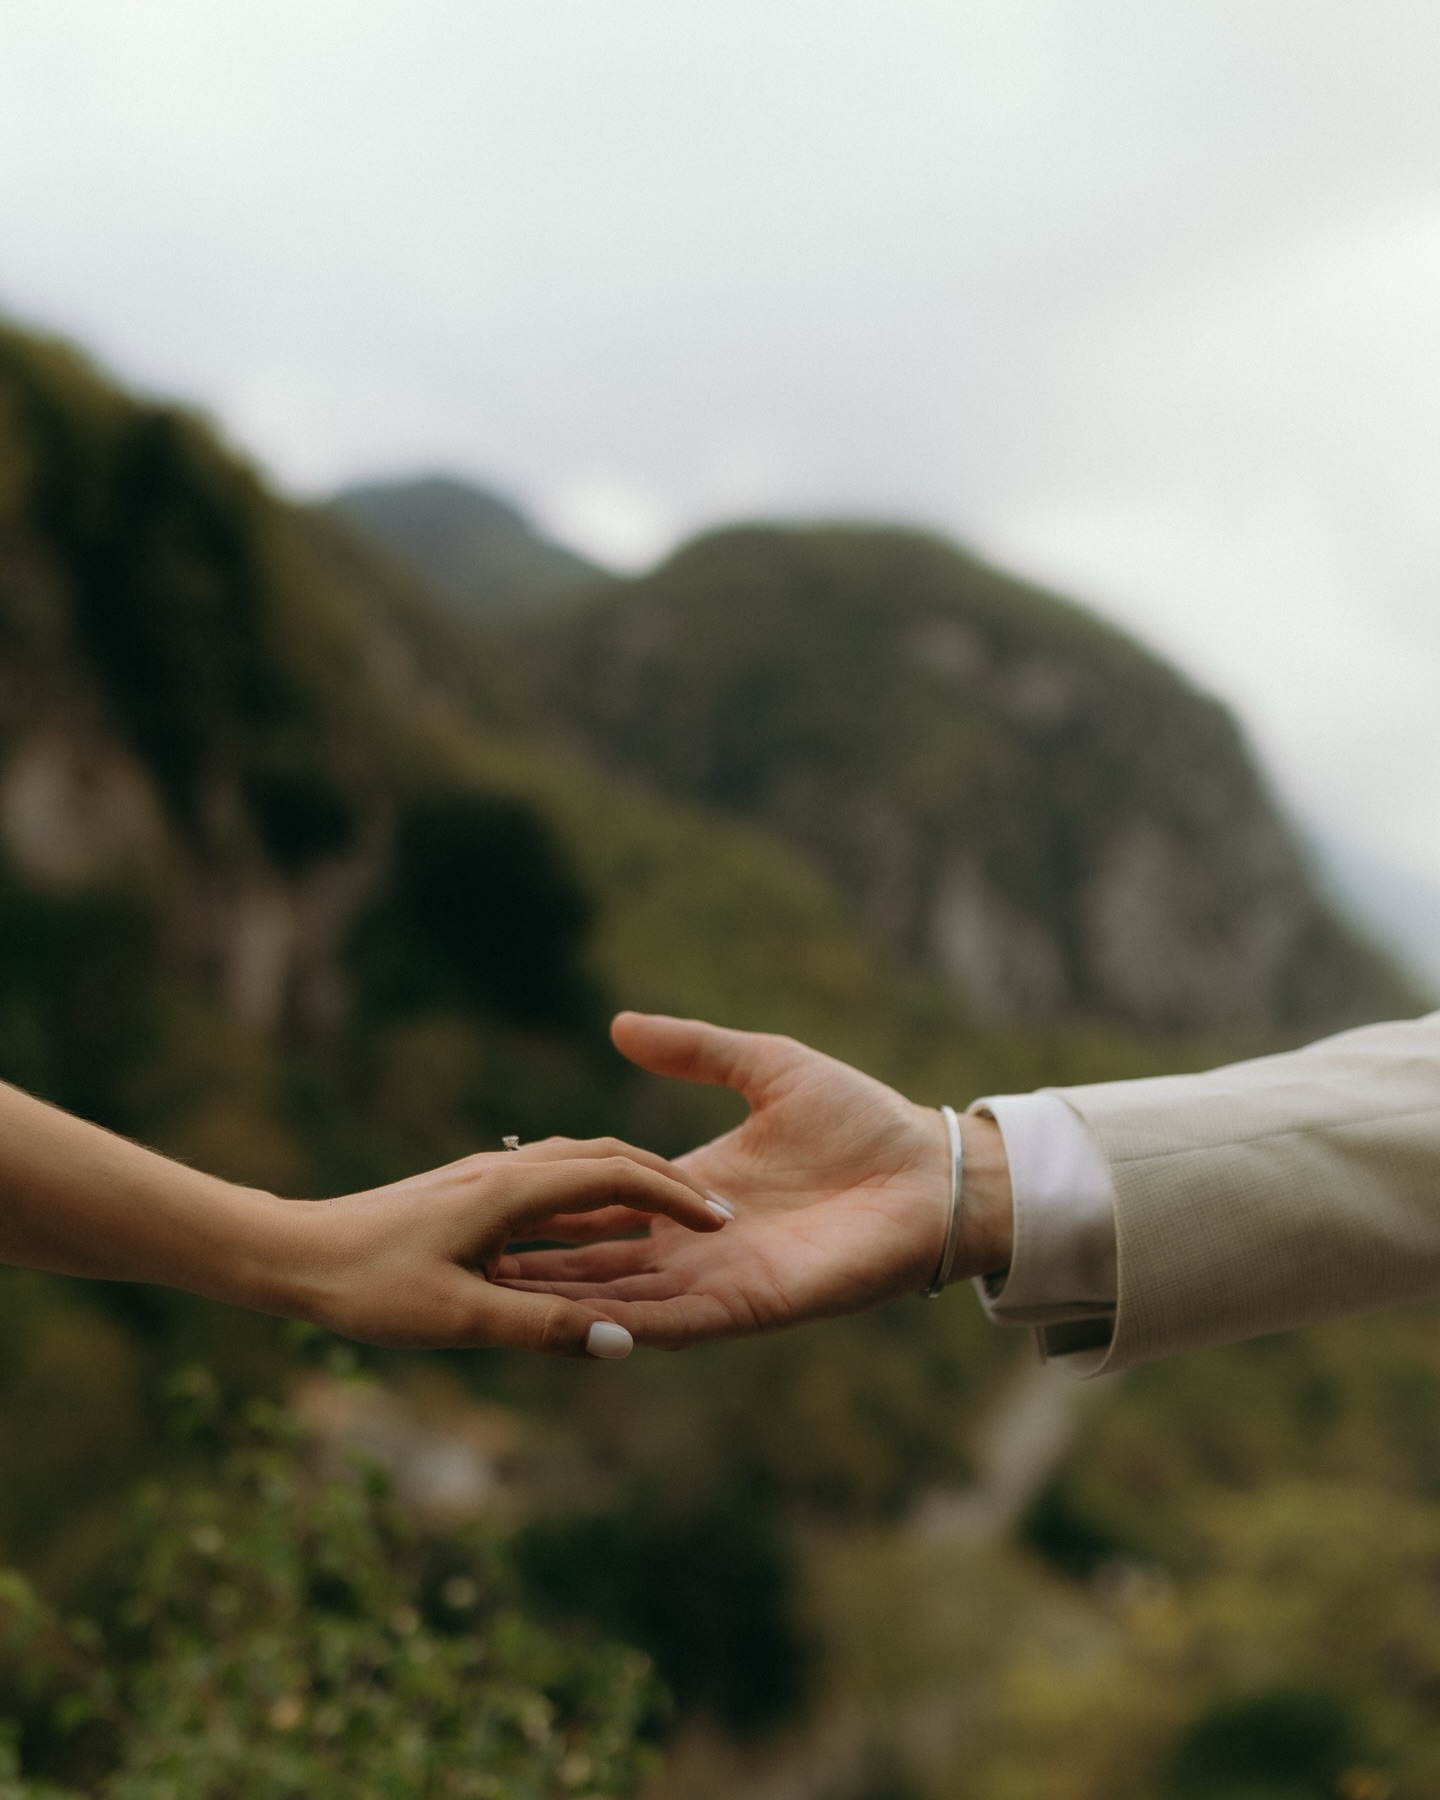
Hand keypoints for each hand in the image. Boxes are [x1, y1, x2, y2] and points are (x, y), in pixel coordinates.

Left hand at [278, 1137, 726, 1357]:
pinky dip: (592, 1210)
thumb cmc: (367, 1286)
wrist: (290, 1254)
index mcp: (511, 1189)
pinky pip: (551, 1195)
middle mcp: (506, 1172)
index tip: (722, 1224)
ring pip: (578, 1173)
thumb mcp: (458, 1317)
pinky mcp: (472, 1201)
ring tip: (679, 1222)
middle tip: (717, 1218)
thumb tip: (626, 1339)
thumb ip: (543, 1327)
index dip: (675, 1199)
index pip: (616, 1178)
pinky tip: (604, 1236)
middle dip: (666, 1185)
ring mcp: (488, 1183)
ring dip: (631, 1193)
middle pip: (605, 1160)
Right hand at [495, 1014, 1012, 1344]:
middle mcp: (696, 1243)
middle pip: (599, 1262)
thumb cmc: (859, 1119)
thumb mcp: (763, 1066)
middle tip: (463, 1265)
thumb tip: (618, 1024)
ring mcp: (721, 1280)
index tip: (482, 1206)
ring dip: (567, 1303)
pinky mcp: (753, 1305)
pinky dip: (630, 1326)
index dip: (548, 1209)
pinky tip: (581, 1325)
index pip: (602, 1206)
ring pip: (625, 1300)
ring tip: (497, 1300)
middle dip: (538, 1267)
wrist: (929, 1170)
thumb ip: (694, 1049)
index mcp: (692, 1190)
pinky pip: (681, 1323)